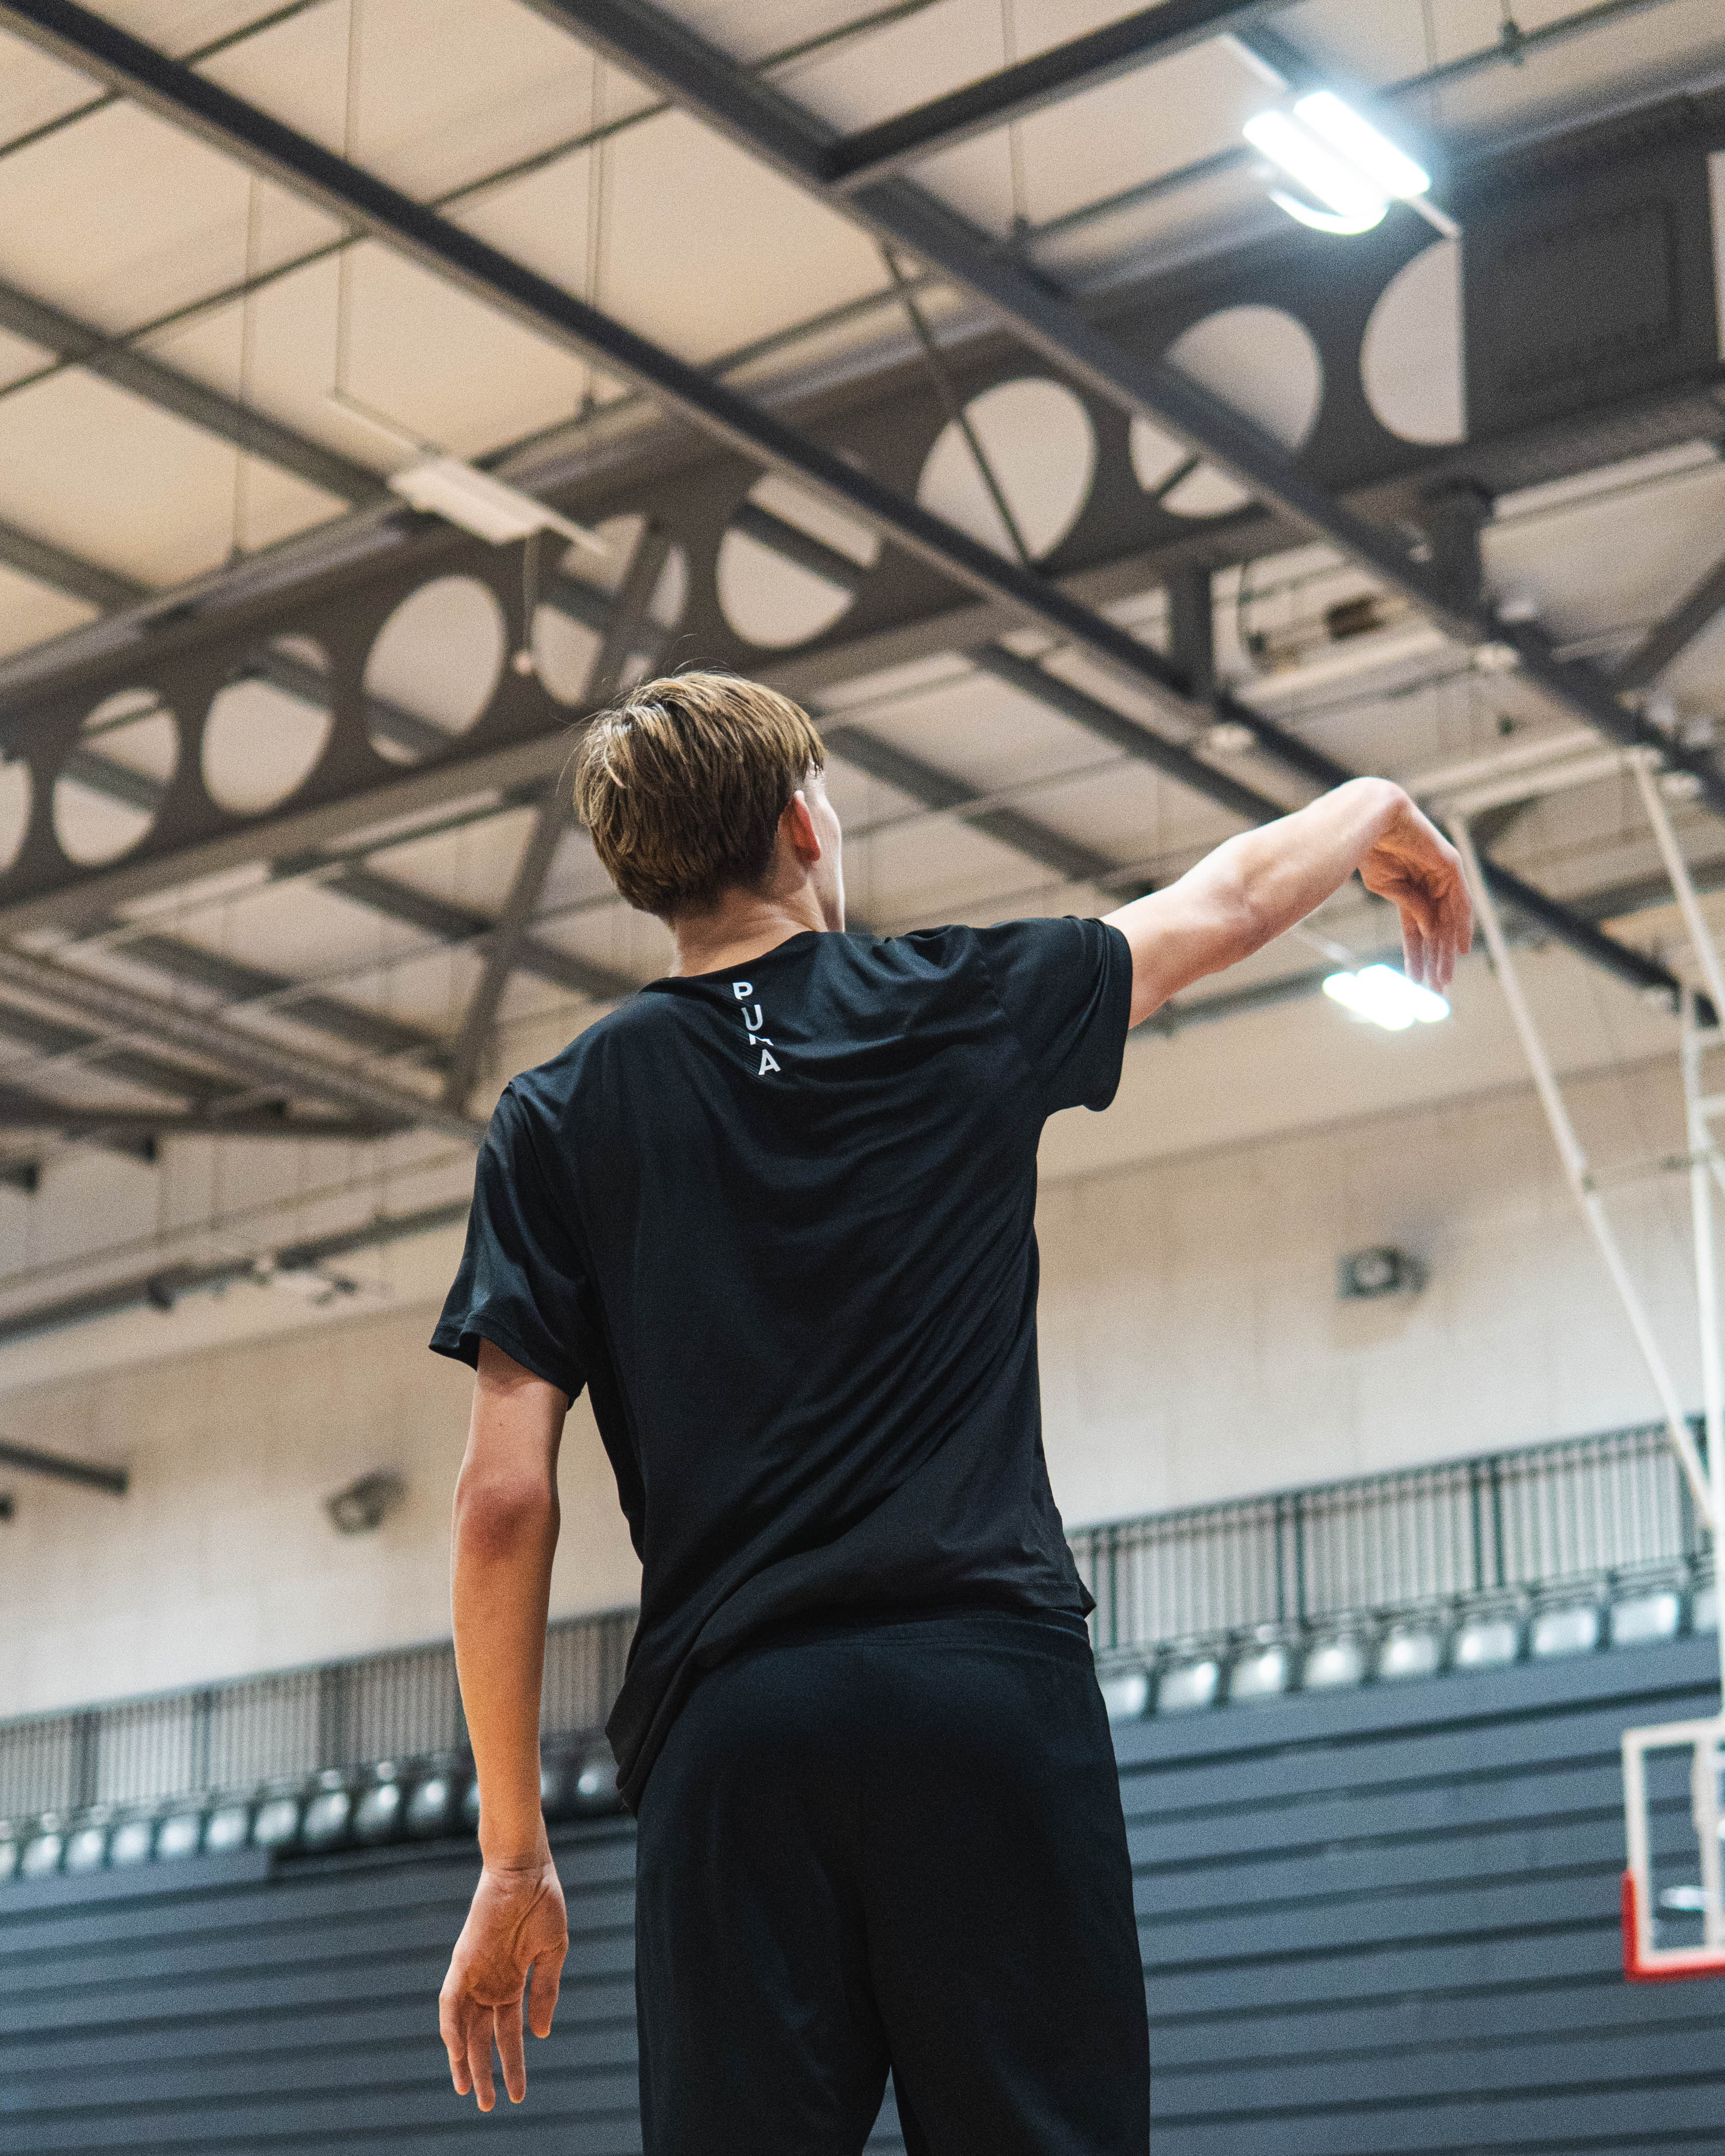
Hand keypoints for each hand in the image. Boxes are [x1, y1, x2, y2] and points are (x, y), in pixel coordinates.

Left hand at [439, 1846, 567, 2108]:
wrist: (526, 1868)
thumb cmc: (542, 1901)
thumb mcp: (552, 1952)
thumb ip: (546, 1992)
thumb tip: (540, 2034)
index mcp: (512, 1981)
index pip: (508, 2032)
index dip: (512, 2063)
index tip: (518, 2093)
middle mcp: (490, 1983)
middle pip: (482, 2038)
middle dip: (485, 2071)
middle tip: (487, 2105)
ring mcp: (475, 1974)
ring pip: (462, 2028)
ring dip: (463, 2059)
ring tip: (468, 2090)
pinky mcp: (463, 1962)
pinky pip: (450, 2002)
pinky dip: (450, 2027)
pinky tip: (454, 2052)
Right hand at [1358, 795, 1472, 991]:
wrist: (1373, 819)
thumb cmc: (1371, 849)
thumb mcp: (1387, 888)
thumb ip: (1411, 907)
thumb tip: (1430, 930)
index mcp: (1409, 892)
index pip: (1416, 930)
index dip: (1418, 954)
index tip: (1417, 978)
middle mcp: (1429, 886)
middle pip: (1436, 930)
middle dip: (1436, 959)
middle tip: (1437, 987)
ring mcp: (1441, 876)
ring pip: (1448, 921)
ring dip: (1446, 951)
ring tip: (1443, 978)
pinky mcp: (1450, 866)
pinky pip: (1459, 901)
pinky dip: (1461, 925)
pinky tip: (1459, 948)